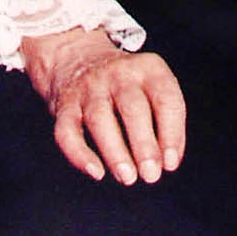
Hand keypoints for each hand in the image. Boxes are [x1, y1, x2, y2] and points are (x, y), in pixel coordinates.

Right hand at [21, 26, 185, 186]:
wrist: (78, 58)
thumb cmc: (127, 86)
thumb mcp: (152, 88)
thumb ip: (165, 121)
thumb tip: (167, 161)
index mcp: (148, 68)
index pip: (165, 97)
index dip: (171, 132)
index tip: (170, 163)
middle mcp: (118, 73)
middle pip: (132, 106)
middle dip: (143, 143)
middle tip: (151, 175)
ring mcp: (89, 87)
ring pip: (100, 118)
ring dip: (115, 151)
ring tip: (128, 177)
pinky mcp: (65, 105)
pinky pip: (67, 131)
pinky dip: (80, 154)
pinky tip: (96, 172)